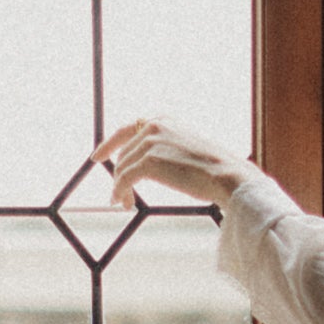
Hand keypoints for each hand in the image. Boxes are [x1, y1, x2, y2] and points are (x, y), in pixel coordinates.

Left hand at [92, 115, 248, 211]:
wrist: (226, 176)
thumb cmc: (213, 169)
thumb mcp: (186, 149)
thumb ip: (166, 149)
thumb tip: (146, 164)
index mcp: (164, 120)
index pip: (127, 129)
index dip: (110, 144)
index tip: (98, 157)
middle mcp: (154, 126)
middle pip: (124, 154)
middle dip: (119, 175)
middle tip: (119, 196)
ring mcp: (149, 143)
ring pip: (122, 168)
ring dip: (120, 188)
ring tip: (124, 203)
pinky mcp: (148, 162)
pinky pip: (124, 180)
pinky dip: (120, 192)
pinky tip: (124, 204)